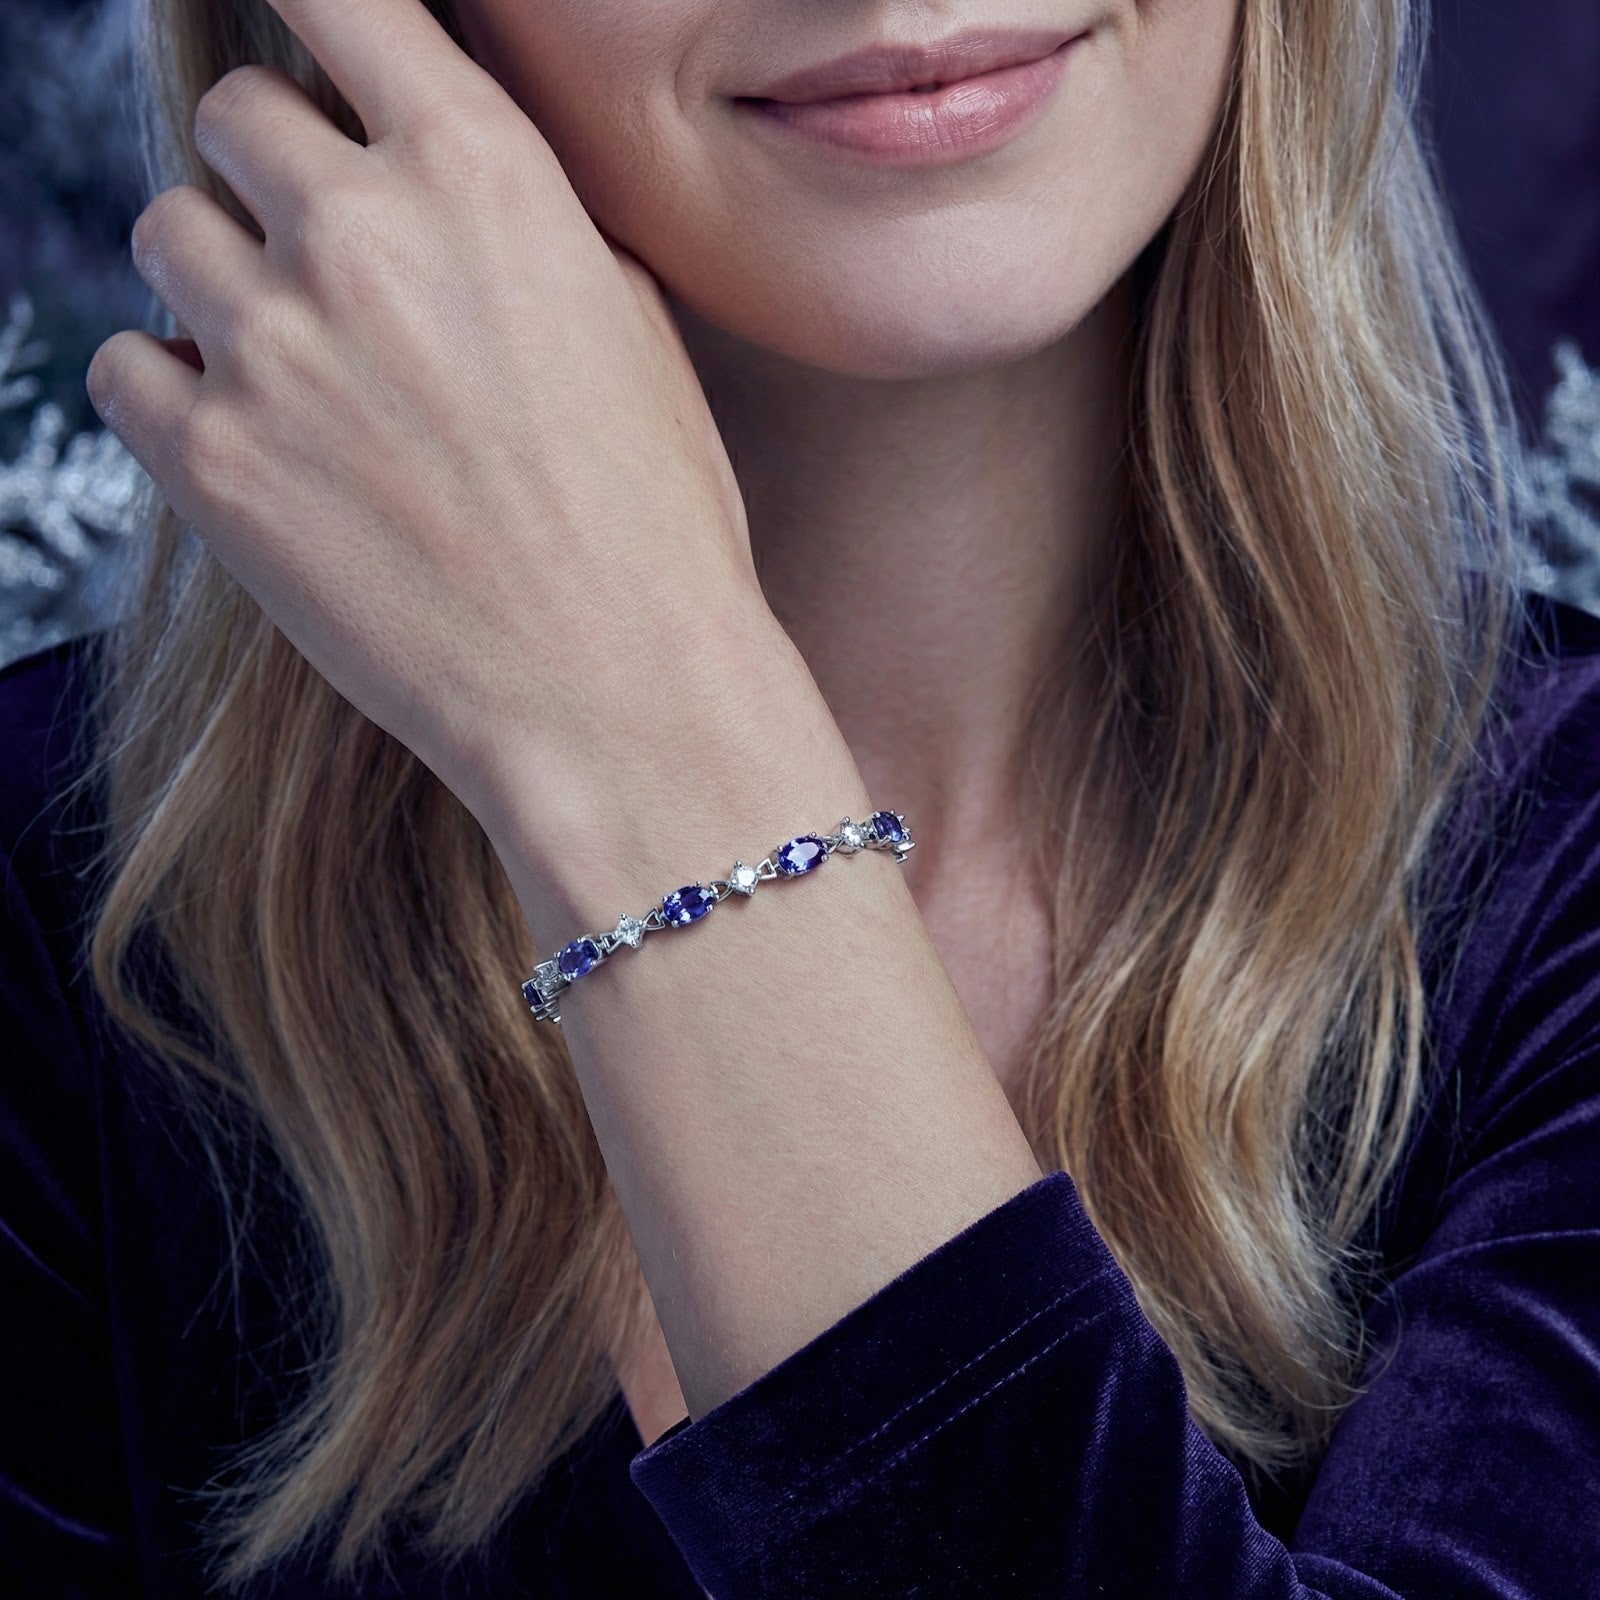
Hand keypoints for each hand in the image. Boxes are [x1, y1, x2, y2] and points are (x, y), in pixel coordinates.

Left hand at [86, 0, 765, 834]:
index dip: (318, 16)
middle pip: (235, 113)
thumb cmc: (658, 523)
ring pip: (164, 231)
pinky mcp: (213, 466)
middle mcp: (361, 234)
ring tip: (295, 362)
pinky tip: (252, 436)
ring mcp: (272, 348)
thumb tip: (441, 179)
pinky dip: (172, 389)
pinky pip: (125, 365)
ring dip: (220, 277)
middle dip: (272, 170)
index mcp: (483, 174)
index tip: (316, 53)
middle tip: (325, 257)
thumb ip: (521, 221)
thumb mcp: (633, 328)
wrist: (623, 694)